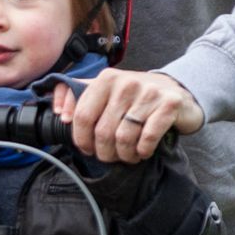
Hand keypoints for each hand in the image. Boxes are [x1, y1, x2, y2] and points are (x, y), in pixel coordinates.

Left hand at [51, 67, 205, 164]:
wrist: (177, 92)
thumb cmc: (136, 98)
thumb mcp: (106, 91)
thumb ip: (77, 96)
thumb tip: (57, 113)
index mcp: (106, 79)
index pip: (82, 115)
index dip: (81, 139)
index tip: (87, 149)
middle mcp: (126, 83)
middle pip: (103, 131)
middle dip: (105, 152)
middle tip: (111, 156)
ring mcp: (149, 93)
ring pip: (124, 137)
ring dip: (125, 155)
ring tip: (128, 155)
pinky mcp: (169, 105)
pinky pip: (148, 138)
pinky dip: (143, 150)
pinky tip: (143, 151)